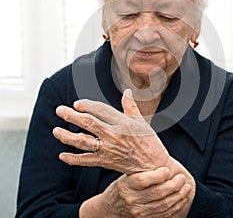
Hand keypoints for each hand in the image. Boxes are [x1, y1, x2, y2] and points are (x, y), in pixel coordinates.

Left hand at [53, 89, 169, 173]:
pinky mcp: (106, 162)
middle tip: (59, 110)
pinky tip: (62, 155)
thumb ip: (130, 106)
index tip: (77, 104)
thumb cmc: (149, 142)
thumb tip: (126, 91)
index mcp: (122, 122)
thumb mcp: (141, 121)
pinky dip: (73, 159)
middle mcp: (113, 135)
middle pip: (88, 123)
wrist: (153, 166)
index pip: (100, 110)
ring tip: (55, 131)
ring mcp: (108, 149)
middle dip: (71, 116)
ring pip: (83, 142)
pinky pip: (86, 161)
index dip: (87, 105)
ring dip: (67, 136)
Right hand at [80, 167, 191, 217]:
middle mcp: (131, 199)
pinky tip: (182, 198)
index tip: (168, 169)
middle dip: (173, 185)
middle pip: (156, 193)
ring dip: (178, 196)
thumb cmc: (124, 184)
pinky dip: (176, 206)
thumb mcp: (126, 173)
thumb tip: (148, 138)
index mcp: (126, 185)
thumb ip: (139, 164)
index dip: (157, 176)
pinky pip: (164, 214)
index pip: (142, 180)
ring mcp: (138, 211)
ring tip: (186, 187)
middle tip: (182, 178)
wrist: (112, 207)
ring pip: (163, 205)